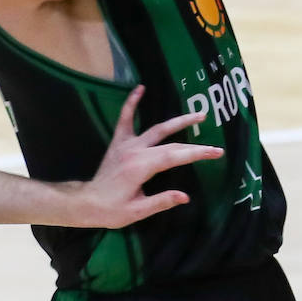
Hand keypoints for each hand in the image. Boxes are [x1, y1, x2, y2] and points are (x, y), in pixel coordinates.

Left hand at [68, 86, 222, 227]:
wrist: (86, 203)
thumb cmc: (111, 211)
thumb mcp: (136, 212)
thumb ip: (160, 201)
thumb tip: (185, 196)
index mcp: (141, 167)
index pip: (175, 156)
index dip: (197, 153)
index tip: (216, 152)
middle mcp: (135, 151)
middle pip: (170, 143)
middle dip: (195, 144)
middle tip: (215, 144)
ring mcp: (127, 144)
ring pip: (156, 128)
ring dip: (178, 121)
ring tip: (198, 114)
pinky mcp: (118, 141)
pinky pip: (125, 118)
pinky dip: (132, 102)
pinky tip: (140, 88)